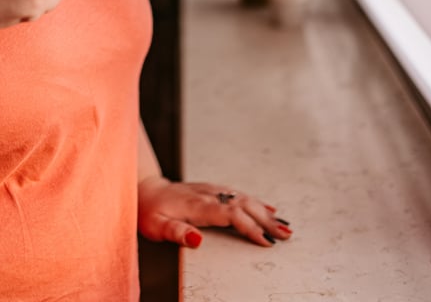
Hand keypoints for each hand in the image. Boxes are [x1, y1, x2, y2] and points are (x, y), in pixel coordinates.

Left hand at [136, 176, 291, 248]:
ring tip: (285, 226)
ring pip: (245, 198)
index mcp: (197, 205)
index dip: (249, 227)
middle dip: (266, 220)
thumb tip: (197, 240)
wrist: (145, 190)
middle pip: (243, 205)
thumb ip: (176, 232)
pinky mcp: (214, 190)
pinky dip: (257, 202)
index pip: (230, 215)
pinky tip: (269, 209)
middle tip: (286, 235)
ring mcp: (213, 190)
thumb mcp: (156, 226)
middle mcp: (209, 194)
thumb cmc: (150, 211)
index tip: (265, 241)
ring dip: (266, 212)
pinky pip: (240, 195)